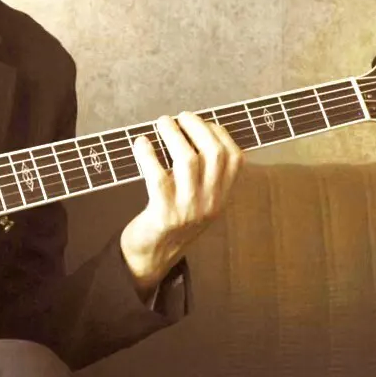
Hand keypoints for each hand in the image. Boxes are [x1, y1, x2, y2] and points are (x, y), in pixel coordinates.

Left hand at [120, 110, 238, 289]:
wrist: (152, 259)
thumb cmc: (173, 223)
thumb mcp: (200, 203)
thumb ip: (205, 176)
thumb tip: (197, 132)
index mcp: (222, 198)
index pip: (234, 159)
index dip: (221, 134)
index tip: (204, 123)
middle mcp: (210, 203)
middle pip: (214, 154)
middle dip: (197, 127)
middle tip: (180, 117)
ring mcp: (188, 209)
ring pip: (188, 160)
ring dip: (173, 134)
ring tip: (162, 123)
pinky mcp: (163, 214)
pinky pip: (157, 176)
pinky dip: (148, 154)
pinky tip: (141, 143)